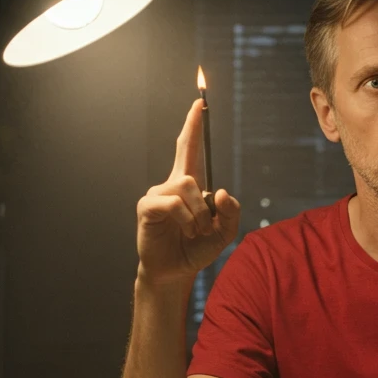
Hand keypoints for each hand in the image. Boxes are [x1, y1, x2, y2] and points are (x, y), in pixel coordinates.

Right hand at [136, 99, 240, 284]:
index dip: (194, 128)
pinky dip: (187, 218)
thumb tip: (222, 191)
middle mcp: (172, 185)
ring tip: (198, 231)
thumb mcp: (223, 234)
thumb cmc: (196, 250)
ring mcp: (157, 194)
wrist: (175, 272)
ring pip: (188, 185)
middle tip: (201, 135)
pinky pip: (173, 203)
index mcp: (191, 187)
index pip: (191, 150)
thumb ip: (230, 213)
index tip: (198, 104)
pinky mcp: (147, 207)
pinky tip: (187, 231)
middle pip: (186, 155)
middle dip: (194, 138)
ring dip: (199, 212)